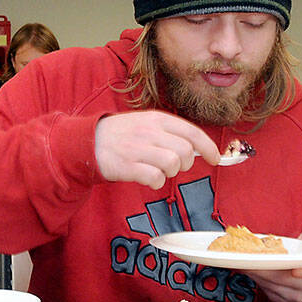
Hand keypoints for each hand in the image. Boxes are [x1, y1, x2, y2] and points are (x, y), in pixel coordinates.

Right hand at [94, 111, 221, 188]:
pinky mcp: (127, 166)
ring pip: (172, 163)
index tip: (215, 159)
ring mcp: (137, 148)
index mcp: (156, 119)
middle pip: (185, 151)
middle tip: (174, 166)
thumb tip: (196, 147)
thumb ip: (169, 132)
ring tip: (158, 171)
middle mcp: (149, 131)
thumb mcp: (145, 123)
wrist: (87, 141)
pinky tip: (148, 178)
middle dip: (185, 163)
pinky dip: (156, 182)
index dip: (208, 147)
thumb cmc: (121, 135)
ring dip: (170, 172)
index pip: (192, 132)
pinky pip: (155, 177)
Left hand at [242, 219, 301, 301]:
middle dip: (264, 269)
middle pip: (281, 279)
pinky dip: (255, 279)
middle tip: (247, 259)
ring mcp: (293, 295)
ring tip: (242, 262)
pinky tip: (246, 269)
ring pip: (270, 285)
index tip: (294, 271)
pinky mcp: (281, 300)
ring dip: (255, 273)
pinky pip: (266, 290)